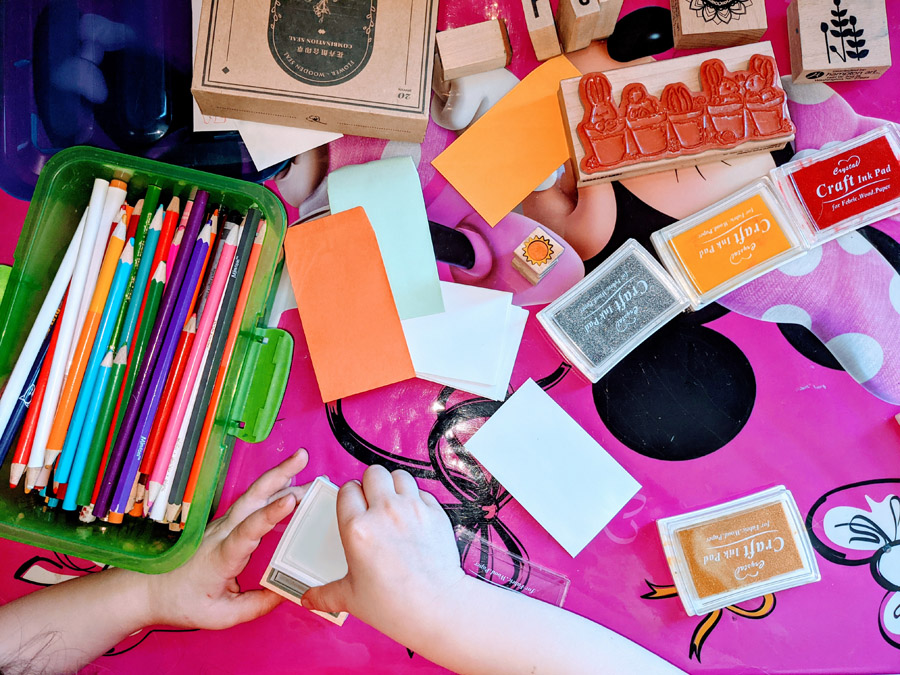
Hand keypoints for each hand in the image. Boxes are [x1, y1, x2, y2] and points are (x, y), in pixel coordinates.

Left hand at [145, 448, 310, 628]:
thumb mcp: (220, 617)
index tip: (290, 499)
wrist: (148, 590)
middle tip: (302, 457)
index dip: (270, 514)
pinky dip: (270, 489)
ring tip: (301, 461)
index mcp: (221, 556)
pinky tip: (286, 483)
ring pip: (252, 496)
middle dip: (278, 475)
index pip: (248, 530)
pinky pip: (250, 504)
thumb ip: (256, 605)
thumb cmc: (181, 603)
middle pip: (251, 498)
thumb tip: (285, 591)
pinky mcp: (224, 526)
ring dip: (277, 477)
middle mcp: (222, 533)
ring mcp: (222, 526)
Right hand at [301, 465, 463, 634]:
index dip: (349, 496)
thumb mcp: (351, 598)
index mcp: (357, 529)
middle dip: (371, 484)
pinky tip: (414, 517)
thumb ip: (325, 594)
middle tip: (374, 502)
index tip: (353, 506)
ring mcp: (412, 509)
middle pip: (373, 473)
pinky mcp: (435, 512)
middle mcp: (384, 512)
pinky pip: (422, 492)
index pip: (347, 490)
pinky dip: (417, 499)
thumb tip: (307, 599)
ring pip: (399, 475)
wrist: (437, 607)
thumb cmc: (394, 605)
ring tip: (394, 504)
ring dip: (394, 486)